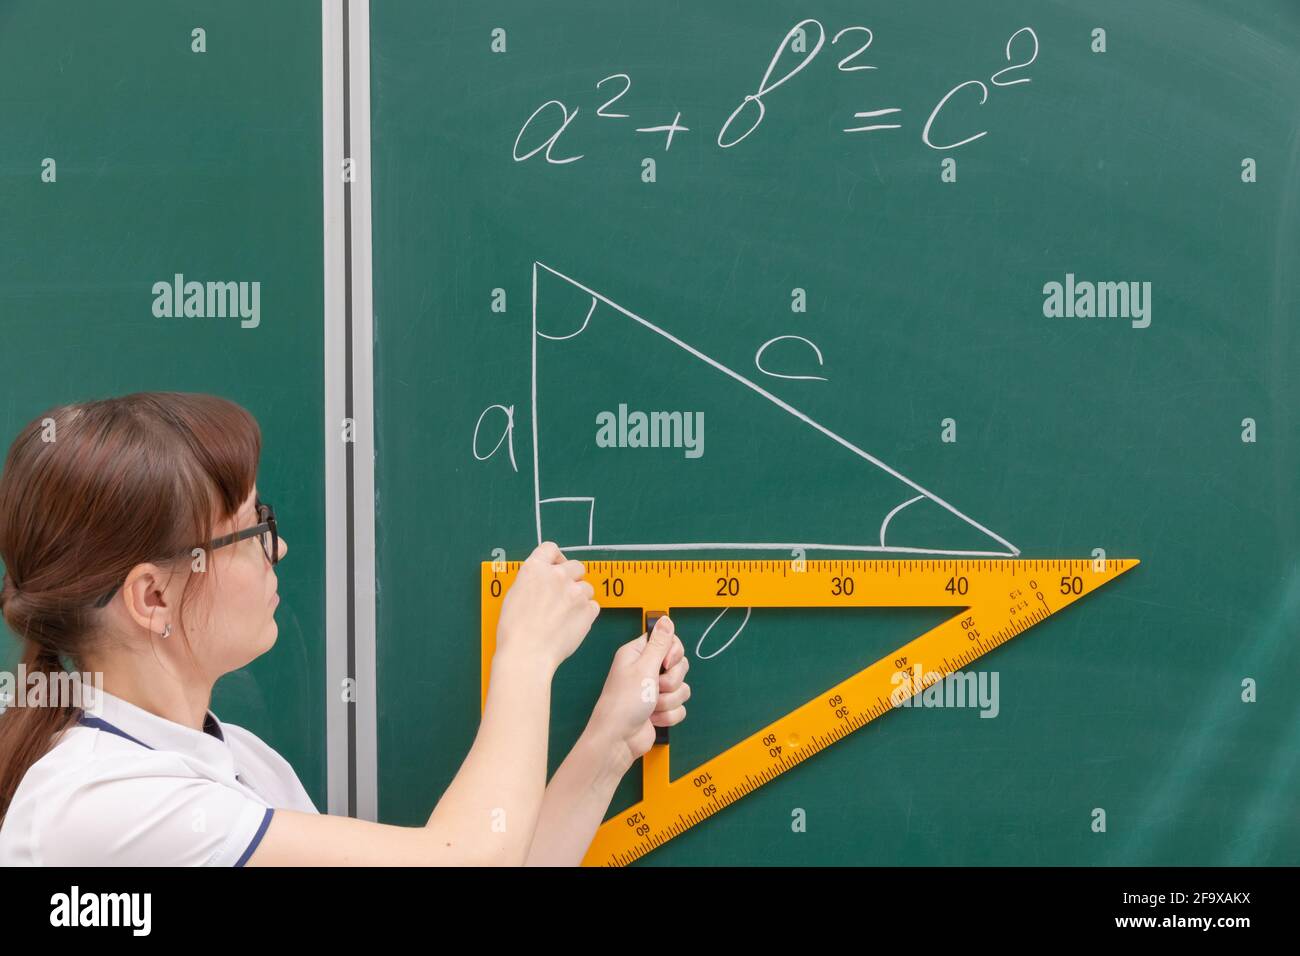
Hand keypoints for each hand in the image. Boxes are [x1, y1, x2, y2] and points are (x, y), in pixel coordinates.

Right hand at [495, 542, 598, 673]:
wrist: (527, 653)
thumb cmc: (514, 630)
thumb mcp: (514, 595)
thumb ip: (532, 582)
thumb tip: (544, 582)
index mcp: (535, 568)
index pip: (550, 548)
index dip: (555, 557)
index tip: (556, 567)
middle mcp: (557, 575)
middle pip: (576, 565)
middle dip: (572, 577)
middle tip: (563, 594)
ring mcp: (575, 592)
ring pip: (587, 587)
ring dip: (580, 597)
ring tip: (565, 615)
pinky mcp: (588, 610)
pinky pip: (593, 606)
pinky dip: (586, 613)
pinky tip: (572, 624)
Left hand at [586, 616, 689, 768]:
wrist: (619, 739)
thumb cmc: (623, 703)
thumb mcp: (644, 668)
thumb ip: (659, 643)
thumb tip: (666, 619)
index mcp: (638, 654)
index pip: (667, 641)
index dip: (673, 653)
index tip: (665, 663)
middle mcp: (646, 670)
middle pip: (678, 665)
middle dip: (671, 681)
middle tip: (655, 687)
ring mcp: (653, 690)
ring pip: (681, 688)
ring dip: (669, 701)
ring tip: (651, 706)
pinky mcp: (660, 708)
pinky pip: (680, 707)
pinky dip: (668, 715)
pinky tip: (653, 718)